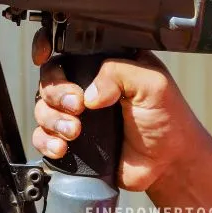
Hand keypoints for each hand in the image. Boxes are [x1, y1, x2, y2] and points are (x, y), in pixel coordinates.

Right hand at [30, 30, 209, 191]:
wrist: (169, 164)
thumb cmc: (167, 119)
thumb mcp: (153, 84)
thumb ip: (119, 73)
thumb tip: (88, 94)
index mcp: (103, 64)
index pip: (67, 48)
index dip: (48, 47)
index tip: (43, 56)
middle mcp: (85, 85)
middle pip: (49, 79)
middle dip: (56, 93)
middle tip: (77, 106)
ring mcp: (76, 114)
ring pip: (42, 108)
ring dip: (53, 119)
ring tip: (74, 132)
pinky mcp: (71, 140)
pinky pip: (42, 136)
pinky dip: (46, 140)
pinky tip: (62, 147)